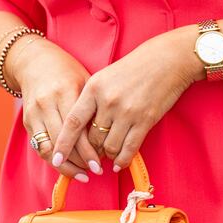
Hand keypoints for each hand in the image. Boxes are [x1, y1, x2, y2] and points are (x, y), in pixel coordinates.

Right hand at [8, 36, 104, 182]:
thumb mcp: (84, 81)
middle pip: (62, 141)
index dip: (88, 150)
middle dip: (79, 161)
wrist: (35, 62)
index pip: (78, 129)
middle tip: (95, 171)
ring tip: (82, 174)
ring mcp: (34, 113)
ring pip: (47, 148)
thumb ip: (93, 107)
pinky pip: (39, 146)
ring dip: (64, 166)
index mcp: (65, 91)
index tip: (100, 164)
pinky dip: (53, 159)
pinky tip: (67, 166)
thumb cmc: (68, 71)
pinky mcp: (26, 121)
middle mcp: (47, 103)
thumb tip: (109, 137)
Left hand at [50, 29, 198, 171]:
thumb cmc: (135, 66)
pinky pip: (129, 148)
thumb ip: (92, 99)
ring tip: (108, 157)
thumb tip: (84, 129)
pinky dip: (122, 160)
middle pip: (92, 139)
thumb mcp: (106, 76)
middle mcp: (108, 101)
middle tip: (93, 155)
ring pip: (109, 147)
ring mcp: (127, 112)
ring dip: (107, 156)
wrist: (167, 59)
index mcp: (94, 87)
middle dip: (91, 151)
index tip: (55, 159)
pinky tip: (119, 164)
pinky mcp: (145, 120)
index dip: (63, 144)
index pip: (73, 122)